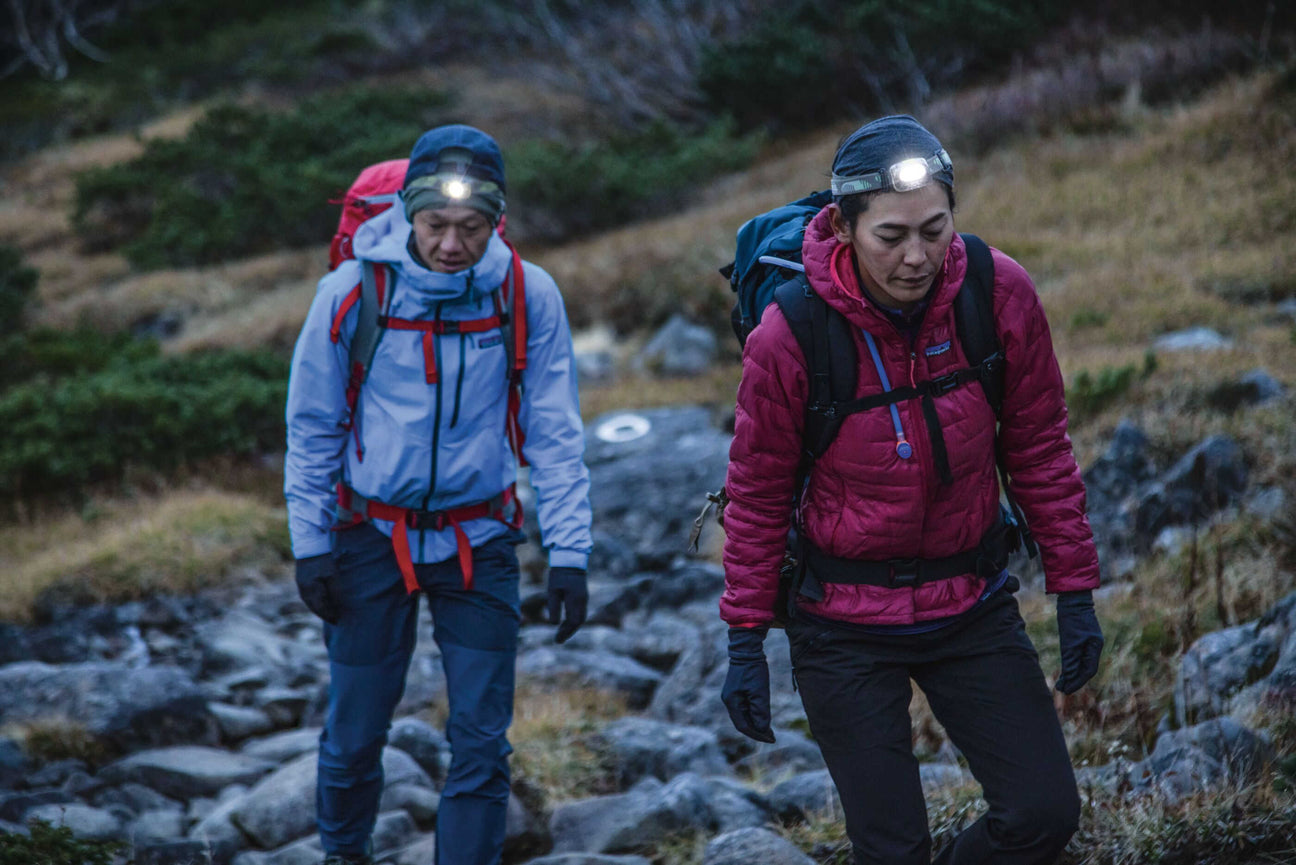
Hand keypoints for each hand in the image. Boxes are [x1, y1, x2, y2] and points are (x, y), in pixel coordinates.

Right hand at [295, 554, 340, 623]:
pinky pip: (308, 598)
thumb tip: (339, 605)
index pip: (321, 608)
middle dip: (325, 615)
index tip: (338, 621)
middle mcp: (304, 591)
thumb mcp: (332, 576)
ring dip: (319, 610)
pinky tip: (321, 605)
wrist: (310, 548)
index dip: (330, 615)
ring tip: (329, 615)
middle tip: (335, 621)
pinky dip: (315, 603)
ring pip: (310, 604)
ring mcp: (301, 587)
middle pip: (315, 608)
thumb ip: (335, 591)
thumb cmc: (323, 561)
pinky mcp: (301, 583)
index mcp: (312, 589)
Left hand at [547, 566, 587, 643]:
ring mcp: (584, 598)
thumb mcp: (553, 591)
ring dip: (571, 626)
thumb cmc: (559, 574)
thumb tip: (554, 625)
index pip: (573, 622)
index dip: (565, 632)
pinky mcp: (582, 595)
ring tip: (560, 633)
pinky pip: (580, 612)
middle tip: (558, 640)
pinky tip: (565, 622)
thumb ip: (553, 607)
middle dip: (569, 632)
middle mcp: (582, 601)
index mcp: (576, 600)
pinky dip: (573, 619)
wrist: (570, 559)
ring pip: (580, 617)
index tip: (557, 640)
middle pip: (579, 622)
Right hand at [721, 627, 774, 742]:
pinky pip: (745, 707)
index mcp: (731, 702)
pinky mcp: (738, 691)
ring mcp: (732, 695)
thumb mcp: (760, 692)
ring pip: (744, 715)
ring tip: (770, 729)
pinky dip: (754, 714)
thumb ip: (760, 712)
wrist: (747, 650)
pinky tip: (763, 716)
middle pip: (742, 722)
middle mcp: (729, 700)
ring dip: (756, 723)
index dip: (757, 735)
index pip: (743, 726)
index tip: (771, 739)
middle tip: (772, 736)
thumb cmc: (753, 670)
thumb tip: (762, 729)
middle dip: (757, 730)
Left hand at [1055, 590, 1103, 693]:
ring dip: (1072, 674)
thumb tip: (1069, 676)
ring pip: (1081, 663)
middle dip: (1075, 680)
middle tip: (1062, 690)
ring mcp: (1088, 642)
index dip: (1078, 681)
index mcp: (1095, 646)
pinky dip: (1071, 665)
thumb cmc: (1072, 618)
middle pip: (1086, 669)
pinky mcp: (1080, 639)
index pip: (1089, 670)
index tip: (1067, 689)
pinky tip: (1064, 672)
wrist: (1072, 599)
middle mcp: (1093, 646)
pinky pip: (1077, 656)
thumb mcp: (1070, 640)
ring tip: (1061, 685)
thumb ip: (1070, 658)